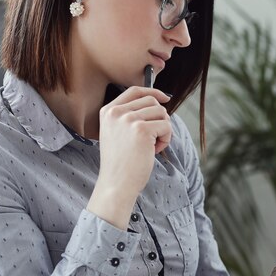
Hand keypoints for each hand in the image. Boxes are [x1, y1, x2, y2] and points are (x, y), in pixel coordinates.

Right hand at [87, 86, 171, 227]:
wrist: (116, 184)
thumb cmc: (121, 162)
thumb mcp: (117, 133)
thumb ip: (130, 115)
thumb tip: (159, 101)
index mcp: (108, 111)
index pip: (135, 91)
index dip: (153, 92)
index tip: (165, 98)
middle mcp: (116, 112)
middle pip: (152, 101)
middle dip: (159, 118)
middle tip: (153, 137)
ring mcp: (129, 119)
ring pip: (161, 113)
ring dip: (163, 130)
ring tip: (152, 146)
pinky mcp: (142, 129)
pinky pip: (167, 126)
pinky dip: (166, 139)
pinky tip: (154, 151)